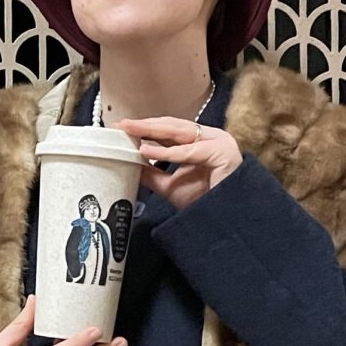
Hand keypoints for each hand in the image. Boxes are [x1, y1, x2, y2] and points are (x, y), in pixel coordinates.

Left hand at [113, 117, 242, 210]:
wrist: (223, 220)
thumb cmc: (203, 202)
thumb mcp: (170, 186)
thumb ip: (152, 174)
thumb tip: (130, 163)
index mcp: (200, 142)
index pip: (169, 129)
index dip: (146, 128)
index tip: (123, 128)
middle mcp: (210, 137)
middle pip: (173, 126)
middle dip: (145, 125)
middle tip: (122, 124)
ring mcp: (218, 142)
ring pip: (179, 132)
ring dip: (152, 131)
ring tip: (130, 131)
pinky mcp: (222, 152)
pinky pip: (189, 151)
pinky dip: (166, 152)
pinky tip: (147, 151)